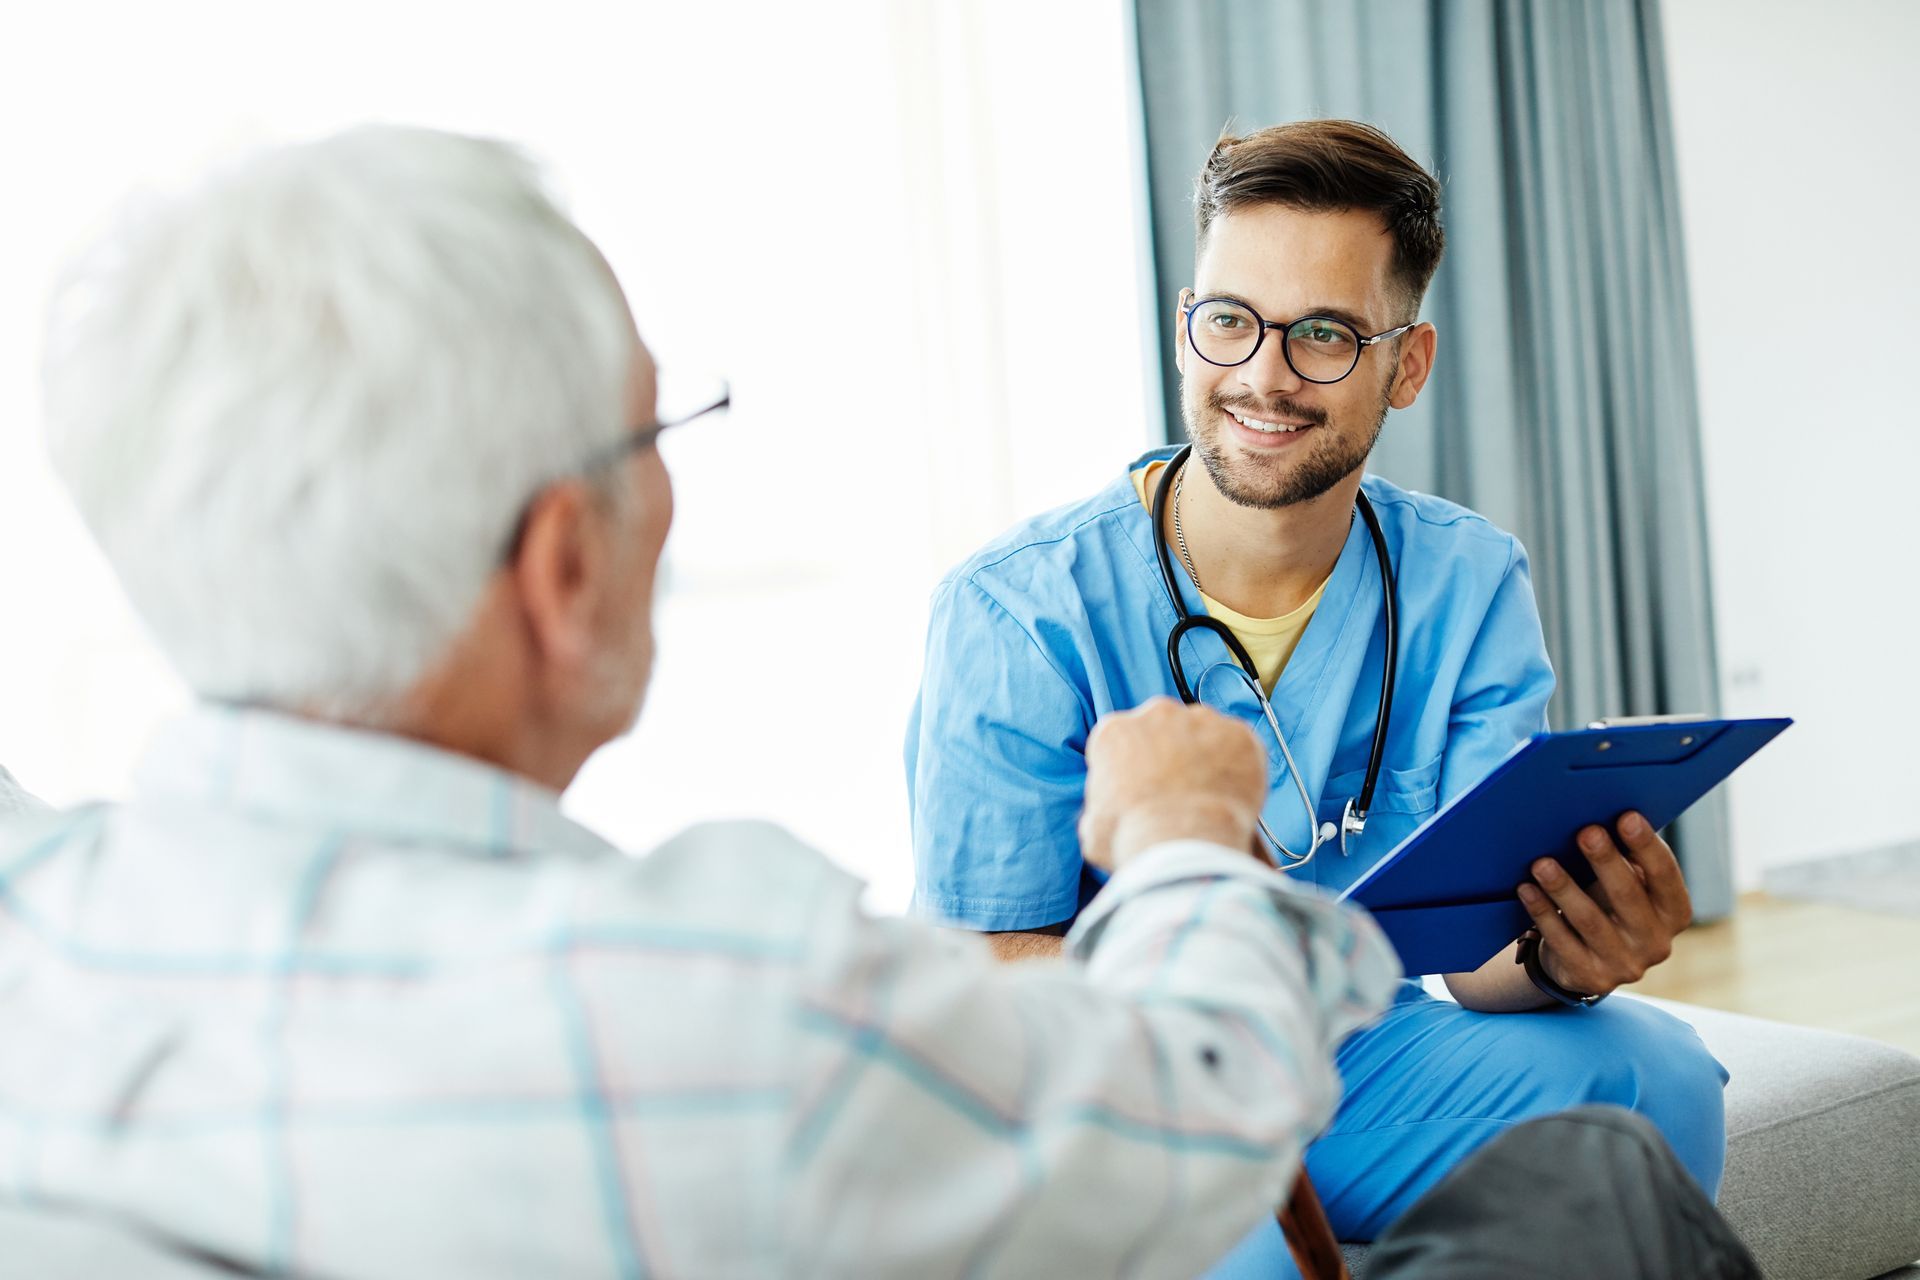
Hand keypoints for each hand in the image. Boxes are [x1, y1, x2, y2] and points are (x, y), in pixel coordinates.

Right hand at [1078, 697, 1267, 872]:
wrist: (1184, 849)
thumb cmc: (1135, 841)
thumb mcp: (1094, 830)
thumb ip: (1101, 810)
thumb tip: (1106, 818)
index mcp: (1114, 732)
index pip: (1125, 740)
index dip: (1136, 766)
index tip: (1147, 787)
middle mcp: (1156, 714)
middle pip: (1166, 728)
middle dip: (1172, 754)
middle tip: (1181, 790)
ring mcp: (1201, 720)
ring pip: (1205, 733)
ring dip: (1208, 756)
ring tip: (1210, 795)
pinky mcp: (1238, 734)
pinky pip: (1241, 745)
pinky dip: (1241, 766)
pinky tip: (1233, 794)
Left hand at [1515, 811, 1691, 997]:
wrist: (1584, 961)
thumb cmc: (1608, 906)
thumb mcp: (1626, 886)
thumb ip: (1626, 860)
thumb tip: (1602, 813)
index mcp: (1674, 912)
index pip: (1665, 877)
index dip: (1647, 847)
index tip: (1626, 816)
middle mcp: (1656, 942)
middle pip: (1628, 897)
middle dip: (1606, 862)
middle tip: (1586, 831)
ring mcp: (1625, 964)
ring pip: (1590, 921)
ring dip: (1564, 888)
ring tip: (1541, 863)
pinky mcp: (1592, 977)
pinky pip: (1562, 942)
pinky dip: (1542, 914)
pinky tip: (1526, 889)